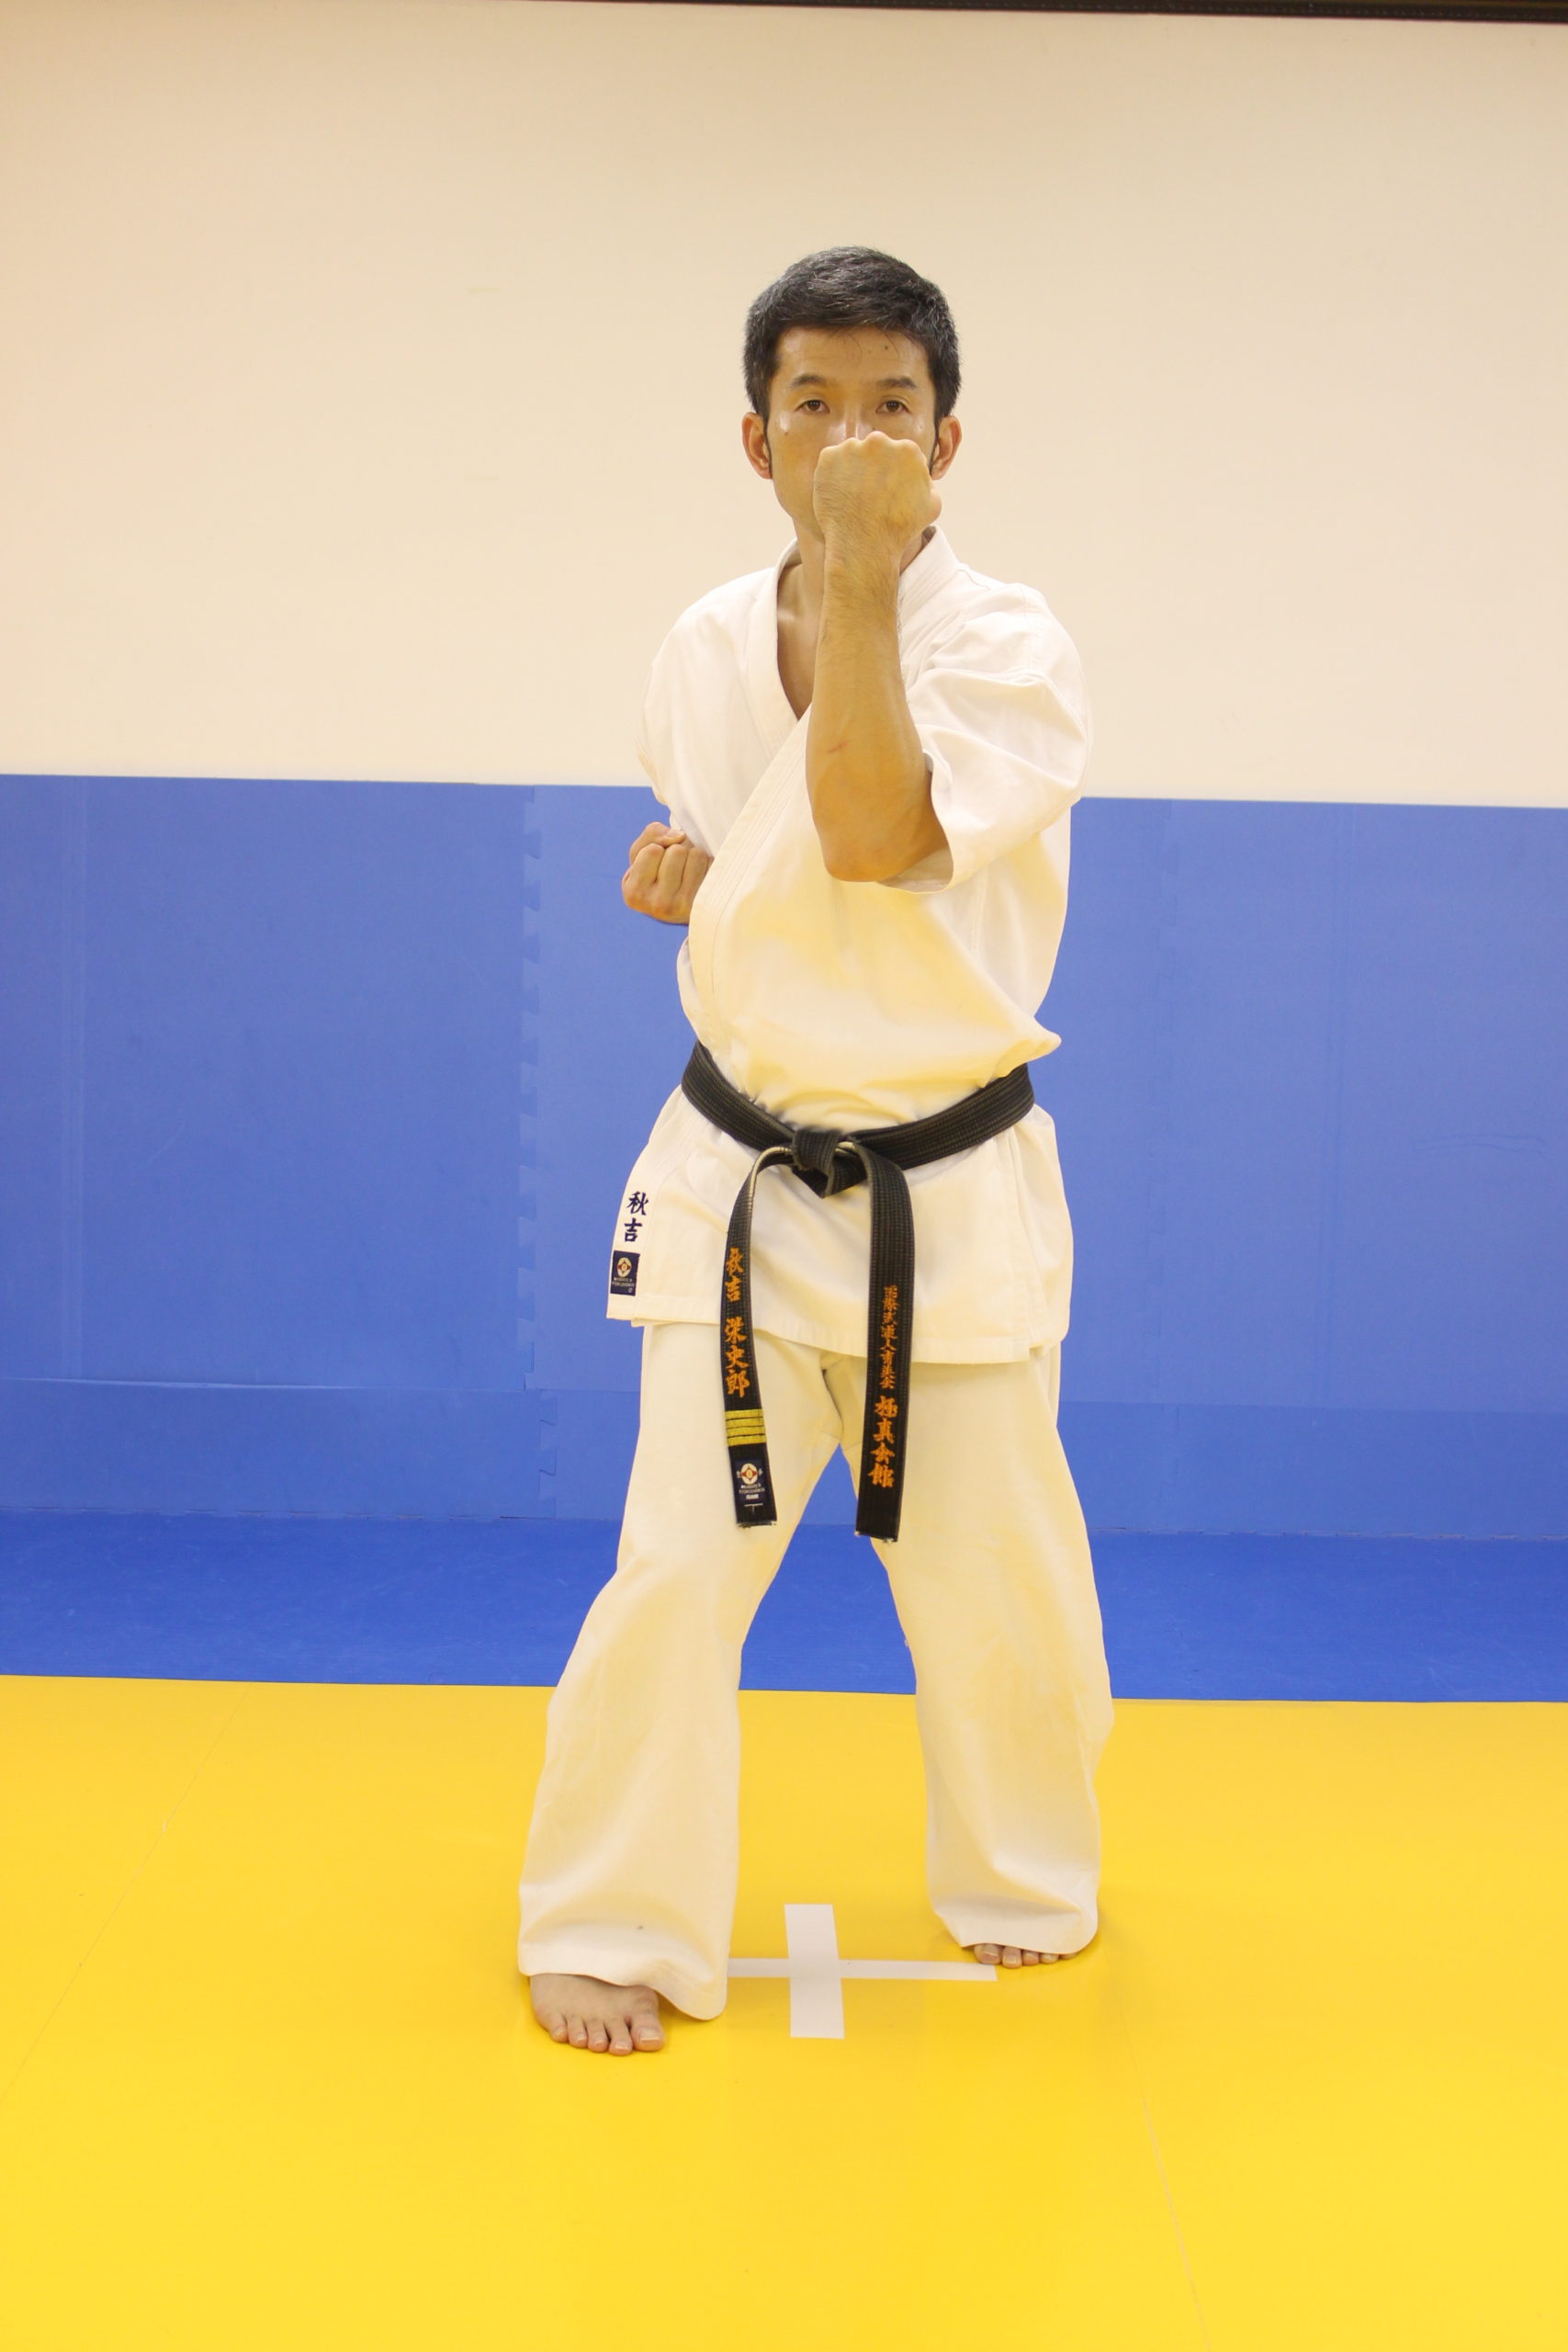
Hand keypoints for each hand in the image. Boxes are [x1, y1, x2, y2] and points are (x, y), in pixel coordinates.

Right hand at [622, 822, 711, 923]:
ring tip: (689, 872)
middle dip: (677, 851)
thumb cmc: (658, 875)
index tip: (657, 865)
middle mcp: (658, 905)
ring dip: (695, 856)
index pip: (653, 850)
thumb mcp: (642, 853)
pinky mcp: (706, 904)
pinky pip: (714, 865)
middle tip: (676, 869)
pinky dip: (710, 864)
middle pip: (676, 851)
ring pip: (696, 855)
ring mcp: (684, 907)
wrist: (683, 905)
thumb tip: (679, 836)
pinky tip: (702, 878)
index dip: (657, 849)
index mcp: (635, 894)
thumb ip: (652, 835)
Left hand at [811, 433, 939, 564]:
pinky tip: (841, 495)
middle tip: (870, 493)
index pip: (900, 454)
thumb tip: (920, 474)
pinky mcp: (828, 458)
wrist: (864, 545)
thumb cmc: (900, 529)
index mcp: (907, 449)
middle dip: (874, 467)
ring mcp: (851, 448)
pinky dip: (833, 475)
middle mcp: (879, 442)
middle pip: (876, 450)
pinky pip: (831, 463)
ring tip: (854, 496)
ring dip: (854, 469)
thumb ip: (927, 481)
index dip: (895, 472)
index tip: (889, 489)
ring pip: (853, 454)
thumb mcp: (932, 505)